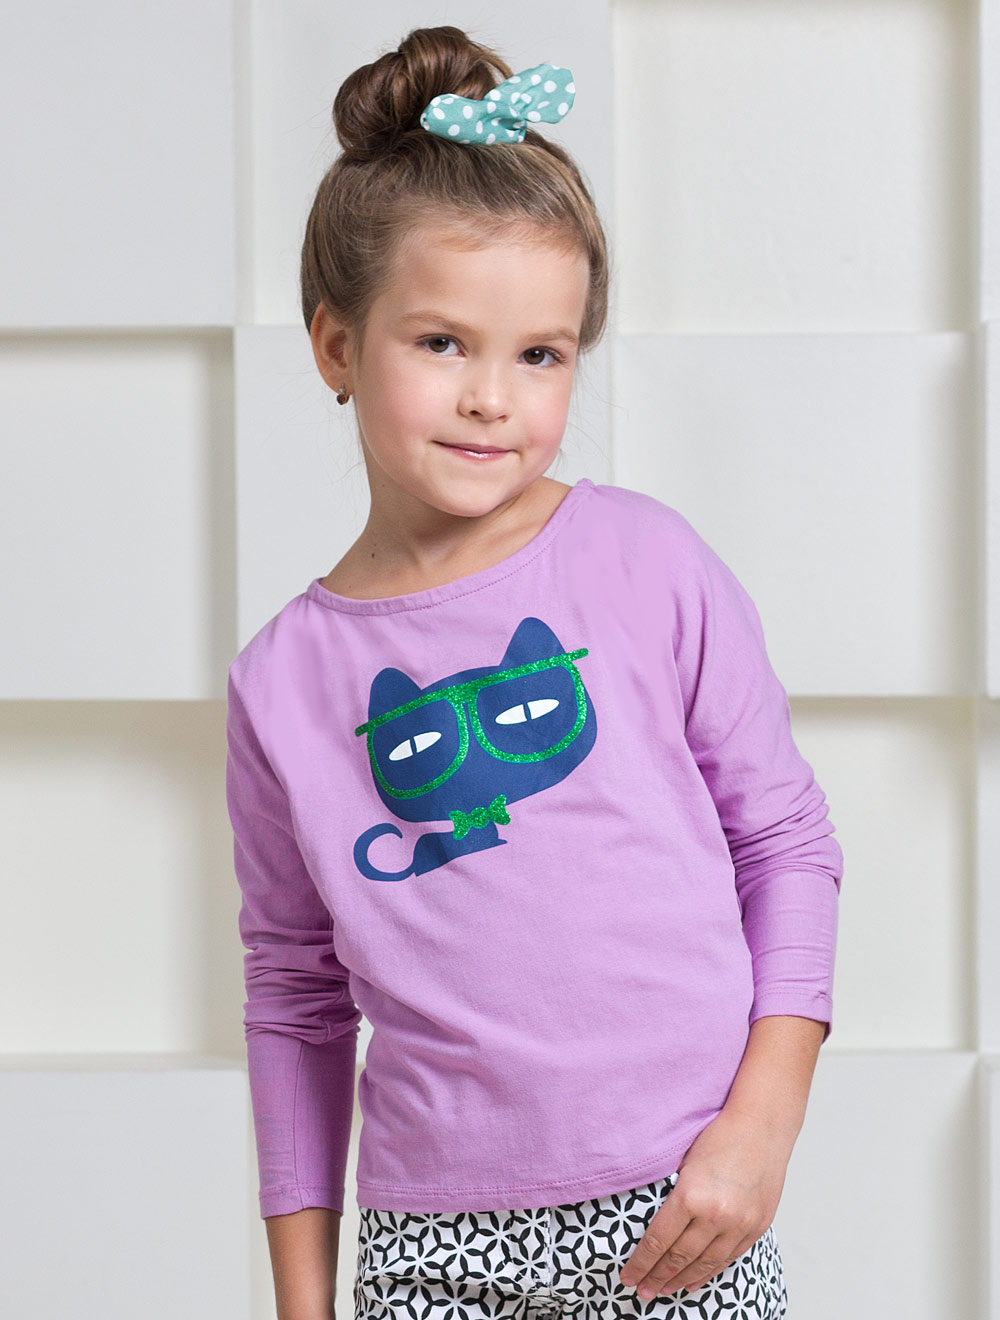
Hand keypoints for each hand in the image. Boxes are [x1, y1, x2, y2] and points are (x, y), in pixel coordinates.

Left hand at [618, 1108, 789, 1298]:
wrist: (762, 1125)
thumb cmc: (720, 1134)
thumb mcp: (684, 1161)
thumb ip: (672, 1194)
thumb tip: (650, 1224)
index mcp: (691, 1195)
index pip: (658, 1241)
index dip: (640, 1263)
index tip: (627, 1276)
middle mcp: (716, 1215)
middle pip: (679, 1257)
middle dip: (656, 1277)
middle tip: (641, 1290)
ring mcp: (740, 1224)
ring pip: (704, 1264)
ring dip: (681, 1280)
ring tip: (663, 1291)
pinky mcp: (756, 1227)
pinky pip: (728, 1258)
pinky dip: (709, 1272)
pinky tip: (694, 1280)